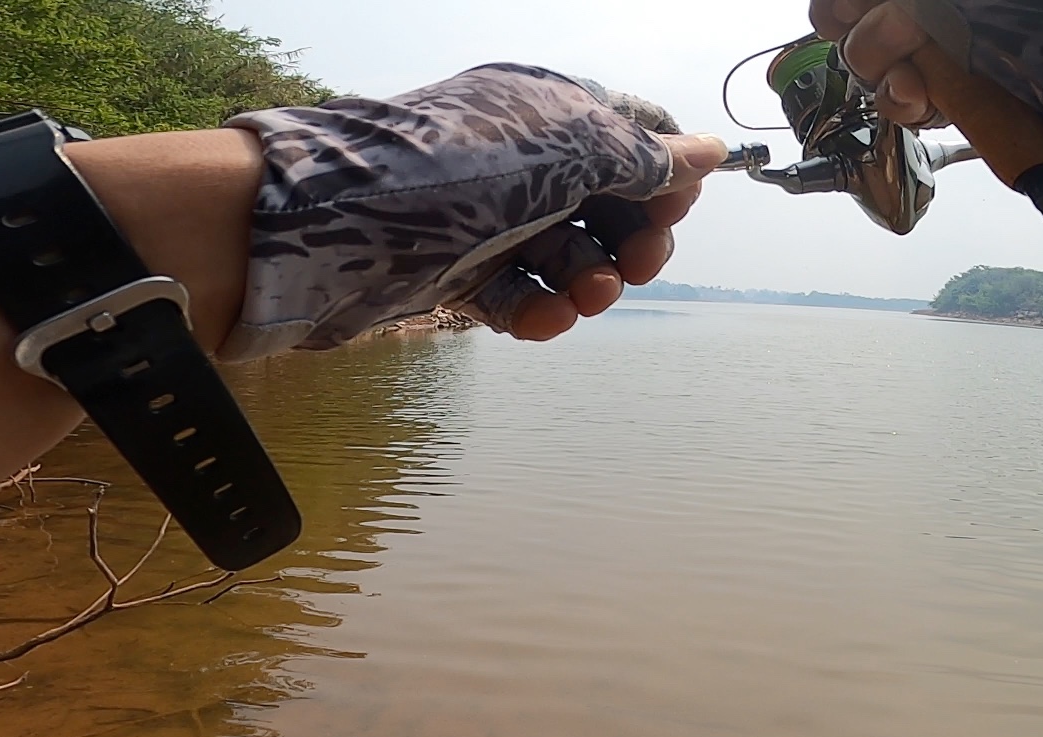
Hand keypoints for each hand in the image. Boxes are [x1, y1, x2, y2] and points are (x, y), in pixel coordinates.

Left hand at [222, 64, 727, 356]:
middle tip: (634, 268)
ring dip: (588, 283)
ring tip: (581, 297)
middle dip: (631, 242)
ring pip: (567, 258)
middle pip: (608, 209)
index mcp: (546, 112)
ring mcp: (489, 217)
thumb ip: (642, 157)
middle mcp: (520, 161)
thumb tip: (711, 151)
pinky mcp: (458, 272)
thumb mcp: (565, 151)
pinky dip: (538, 311)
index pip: (630, 144)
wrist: (331, 225)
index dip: (662, 182)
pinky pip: (519, 295)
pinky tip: (542, 318)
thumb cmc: (455, 170)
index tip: (673, 213)